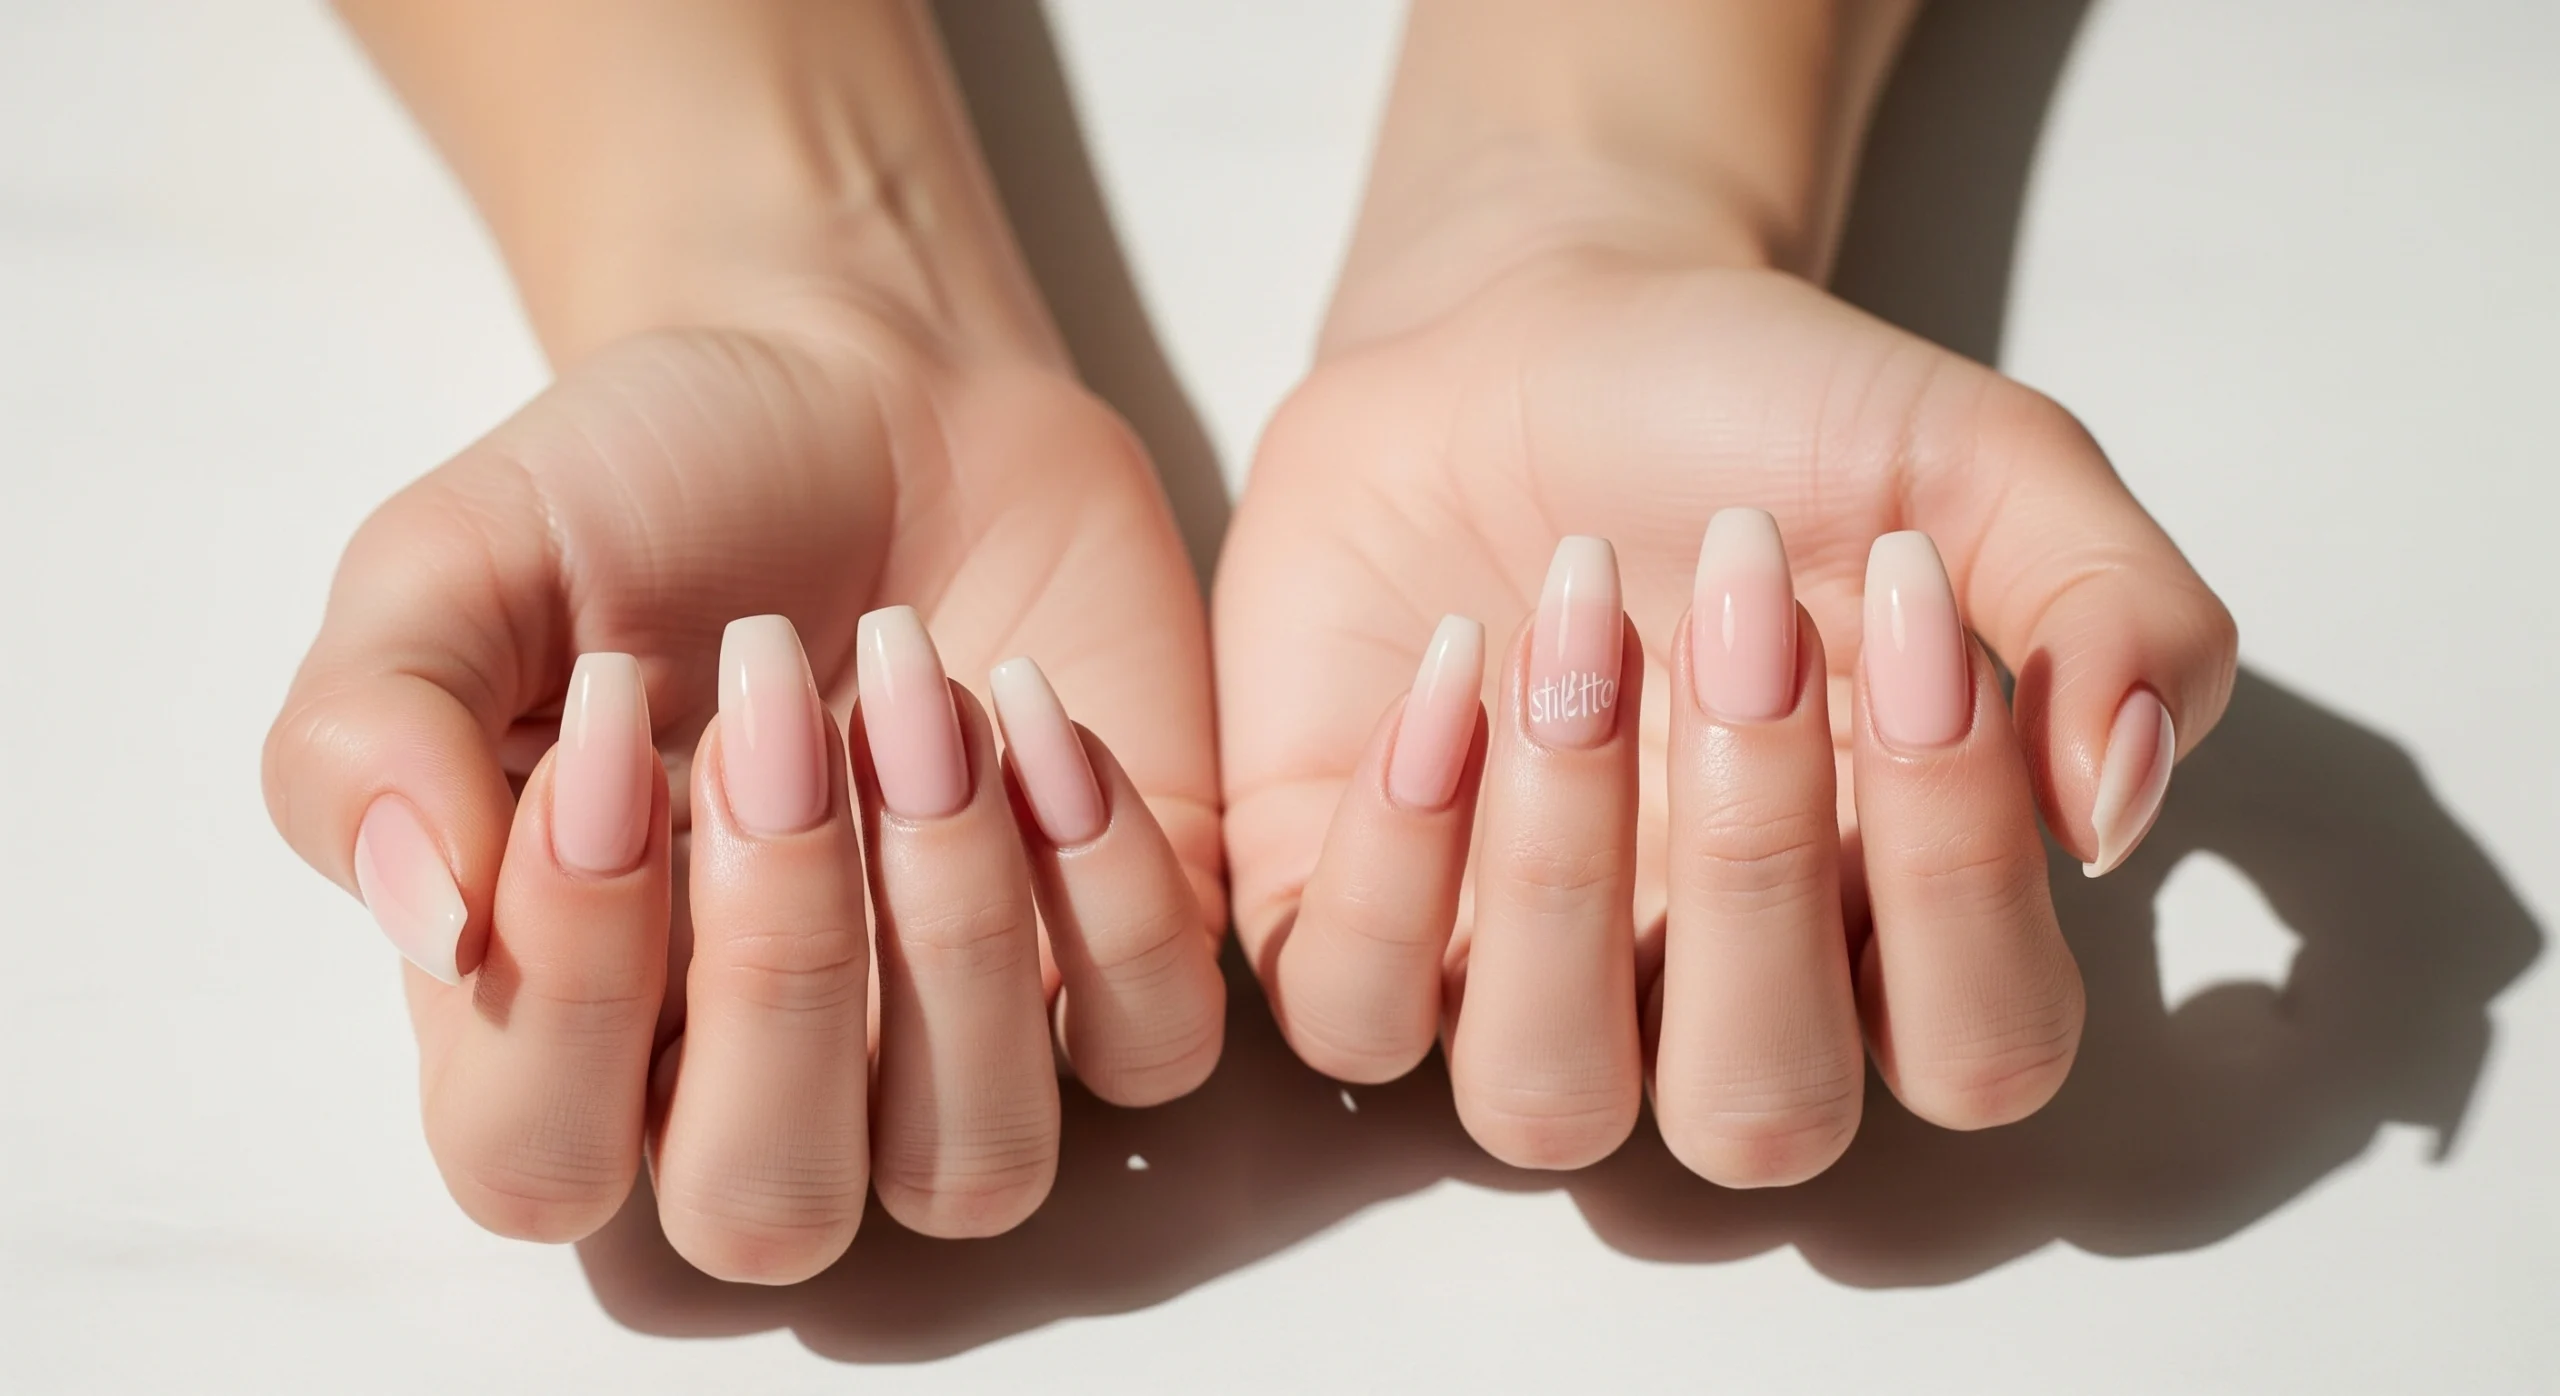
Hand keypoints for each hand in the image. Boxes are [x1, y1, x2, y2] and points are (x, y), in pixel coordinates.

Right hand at [264, 305, 1224, 1279]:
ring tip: (924, 694)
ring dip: (957, 935)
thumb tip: (427, 923)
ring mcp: (952, 1041)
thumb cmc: (643, 493)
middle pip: (765, 1207)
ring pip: (974, 1167)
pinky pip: (1152, 1050)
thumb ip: (365, 734)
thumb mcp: (452, 566)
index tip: (612, 713)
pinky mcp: (1116, 964)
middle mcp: (754, 1076)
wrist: (862, 386)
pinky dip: (1114, 894)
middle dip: (779, 965)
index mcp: (559, 1022)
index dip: (571, 975)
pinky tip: (1037, 708)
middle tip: (782, 710)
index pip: (534, 1163)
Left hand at [1218, 245, 2235, 1182]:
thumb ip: (2115, 615)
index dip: (1958, 868)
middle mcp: (1701, 991)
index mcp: (1883, 922)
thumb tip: (2120, 806)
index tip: (1910, 594)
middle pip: (1758, 1118)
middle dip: (1753, 859)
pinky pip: (1350, 1013)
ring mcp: (1510, 976)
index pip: (1976, 1051)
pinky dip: (1394, 857)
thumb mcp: (1982, 464)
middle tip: (1732, 606)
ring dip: (1557, 872)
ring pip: (1542, 1101)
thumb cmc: (1765, 421)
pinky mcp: (1340, 919)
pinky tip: (1447, 664)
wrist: (1525, 333)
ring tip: (1571, 628)